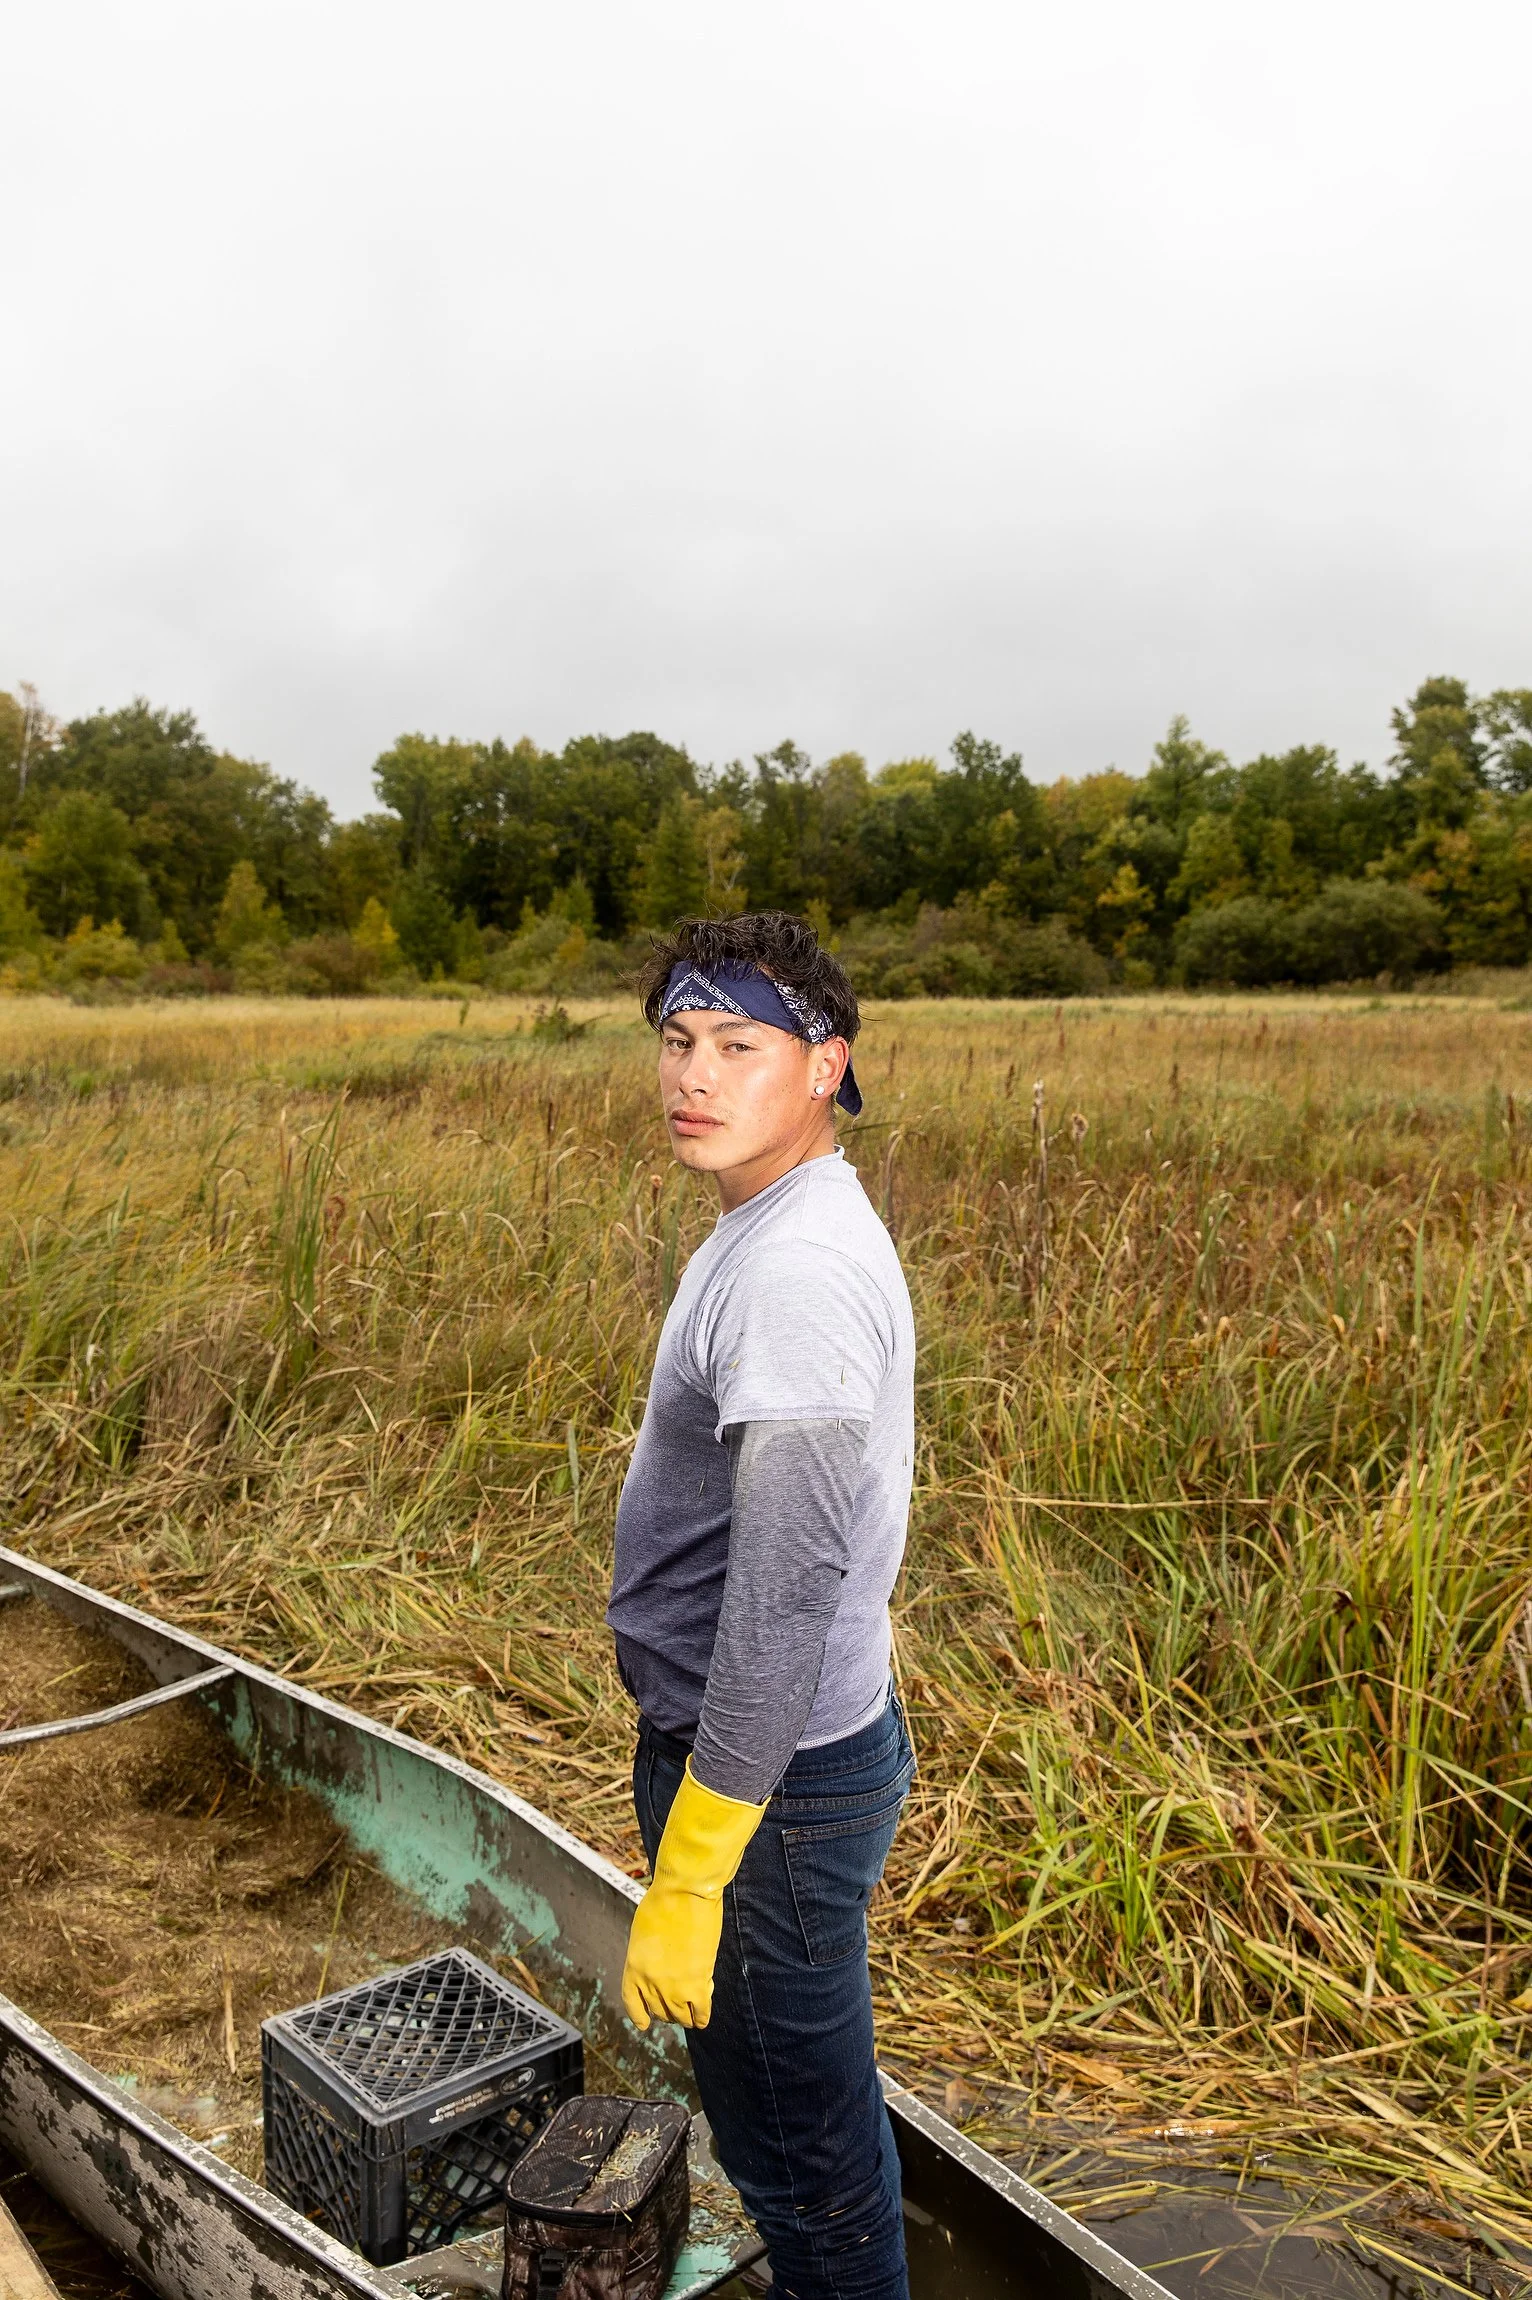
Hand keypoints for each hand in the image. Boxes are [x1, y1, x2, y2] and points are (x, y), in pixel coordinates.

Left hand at [621, 1875, 724, 2029]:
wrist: (684, 1892)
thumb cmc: (665, 1900)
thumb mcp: (644, 1931)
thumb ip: (649, 1953)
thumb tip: (661, 1963)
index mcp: (633, 1967)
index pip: (633, 2003)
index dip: (639, 2016)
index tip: (645, 2023)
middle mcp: (650, 1983)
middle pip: (659, 2011)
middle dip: (668, 2012)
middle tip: (677, 2008)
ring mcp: (673, 1987)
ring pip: (680, 2016)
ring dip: (685, 2017)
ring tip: (691, 2015)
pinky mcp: (697, 1984)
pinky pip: (699, 2012)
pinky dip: (701, 2017)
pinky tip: (702, 2017)